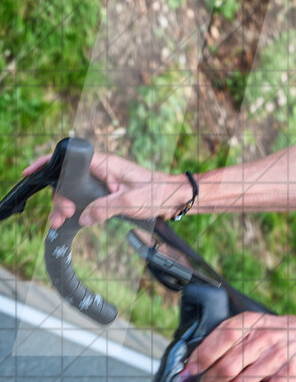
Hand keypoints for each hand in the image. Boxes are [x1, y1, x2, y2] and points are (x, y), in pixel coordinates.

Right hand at [21, 152, 189, 226]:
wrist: (176, 198)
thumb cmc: (159, 193)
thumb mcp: (130, 201)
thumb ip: (105, 208)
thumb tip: (83, 218)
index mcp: (105, 163)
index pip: (70, 159)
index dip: (48, 165)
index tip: (32, 173)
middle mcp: (102, 169)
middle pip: (68, 179)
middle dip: (59, 197)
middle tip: (61, 216)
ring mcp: (103, 180)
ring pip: (74, 190)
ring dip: (65, 205)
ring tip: (60, 222)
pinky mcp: (107, 192)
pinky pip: (85, 198)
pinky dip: (77, 209)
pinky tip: (72, 220)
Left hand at [184, 312, 295, 381]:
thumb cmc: (282, 332)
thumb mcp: (258, 324)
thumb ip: (233, 338)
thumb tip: (199, 359)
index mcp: (251, 323)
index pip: (219, 339)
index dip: (199, 357)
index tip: (188, 371)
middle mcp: (262, 339)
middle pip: (225, 366)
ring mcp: (275, 359)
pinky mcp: (286, 377)